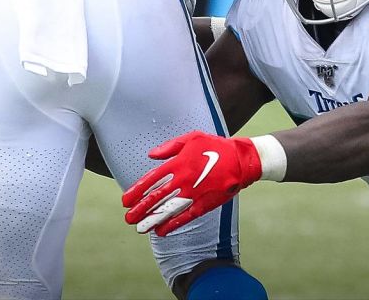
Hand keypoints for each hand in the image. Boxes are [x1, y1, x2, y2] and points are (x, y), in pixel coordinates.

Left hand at [122, 131, 262, 236]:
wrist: (242, 160)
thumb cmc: (216, 147)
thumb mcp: (192, 138)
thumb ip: (170, 147)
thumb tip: (151, 155)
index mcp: (179, 163)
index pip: (152, 179)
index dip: (137, 191)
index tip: (125, 200)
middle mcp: (184, 179)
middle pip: (157, 197)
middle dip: (141, 209)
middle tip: (128, 218)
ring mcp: (195, 193)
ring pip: (169, 209)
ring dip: (153, 220)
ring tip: (140, 228)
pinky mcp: (206, 203)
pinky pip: (186, 216)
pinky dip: (173, 224)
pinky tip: (162, 231)